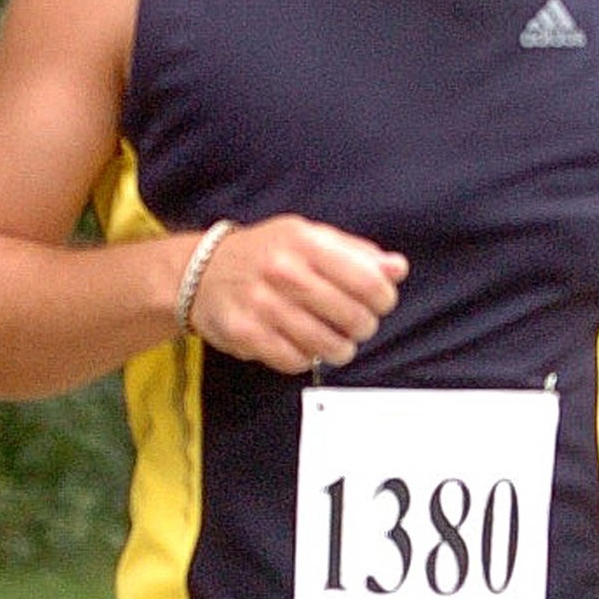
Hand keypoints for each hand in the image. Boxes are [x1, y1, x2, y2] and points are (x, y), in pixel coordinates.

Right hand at [187, 214, 408, 374]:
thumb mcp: (309, 238)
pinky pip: (295, 360)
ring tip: (336, 342)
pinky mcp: (246, 333)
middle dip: (363, 327)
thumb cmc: (265, 254)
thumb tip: (397, 268)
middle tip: (357, 326)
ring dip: (339, 348)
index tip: (380, 304)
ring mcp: (262, 303)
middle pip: (351, 316)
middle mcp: (283, 270)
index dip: (384, 298)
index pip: (367, 280)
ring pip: (326, 344)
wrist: (201, 272)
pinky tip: (303, 346)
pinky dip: (306, 358)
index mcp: (305, 242)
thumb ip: (356, 253)